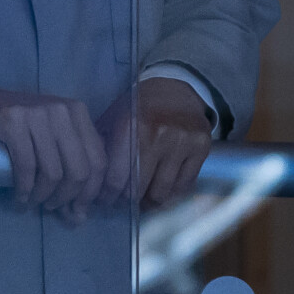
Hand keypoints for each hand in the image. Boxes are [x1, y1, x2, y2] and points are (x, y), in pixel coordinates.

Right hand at [0, 81, 107, 213]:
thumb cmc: (21, 125)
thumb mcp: (54, 137)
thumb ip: (71, 167)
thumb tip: (79, 216)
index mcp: (78, 112)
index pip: (98, 162)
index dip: (90, 194)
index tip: (76, 211)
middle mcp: (61, 111)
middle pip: (79, 171)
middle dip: (66, 198)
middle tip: (52, 207)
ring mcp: (37, 113)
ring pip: (53, 172)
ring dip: (43, 197)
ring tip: (33, 202)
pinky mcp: (12, 121)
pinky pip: (26, 166)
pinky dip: (24, 189)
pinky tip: (20, 197)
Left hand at [101, 77, 214, 211]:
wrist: (176, 88)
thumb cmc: (138, 107)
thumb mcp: (115, 117)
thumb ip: (103, 147)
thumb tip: (92, 182)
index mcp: (131, 125)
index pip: (117, 178)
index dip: (108, 195)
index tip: (105, 201)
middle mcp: (158, 135)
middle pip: (138, 189)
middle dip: (127, 201)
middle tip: (121, 204)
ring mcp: (182, 142)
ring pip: (162, 192)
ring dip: (149, 202)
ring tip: (140, 202)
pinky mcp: (201, 148)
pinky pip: (184, 186)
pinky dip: (171, 194)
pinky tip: (160, 191)